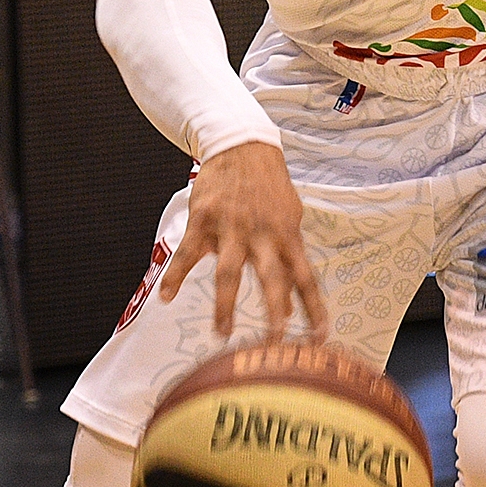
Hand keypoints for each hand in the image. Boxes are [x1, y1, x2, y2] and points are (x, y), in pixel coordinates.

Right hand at [157, 140, 326, 338]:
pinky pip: (187, 253)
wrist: (241, 145)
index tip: (319, 337)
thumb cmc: (269, 188)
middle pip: (271, 276)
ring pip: (229, 272)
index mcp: (287, 235)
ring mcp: (231, 228)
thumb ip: (289, 261)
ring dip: (225, 305)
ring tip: (223, 333)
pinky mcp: (203, 221)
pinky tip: (166, 297)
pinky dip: (175, 275)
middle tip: (273, 342)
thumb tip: (293, 307)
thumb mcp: (289, 220)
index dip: (314, 308)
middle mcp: (262, 234)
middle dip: (273, 310)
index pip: (306, 277)